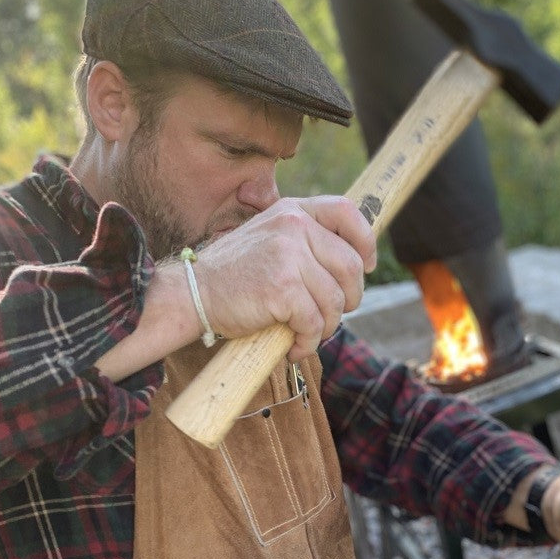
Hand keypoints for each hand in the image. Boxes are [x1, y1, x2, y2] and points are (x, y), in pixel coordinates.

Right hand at [195, 195, 376, 359]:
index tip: (367, 265)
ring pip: (336, 300)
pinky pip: (315, 323)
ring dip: (326, 326)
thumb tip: (353, 261)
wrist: (193, 293)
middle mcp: (293, 226)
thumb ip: (303, 240)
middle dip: (349, 299)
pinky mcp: (283, 288)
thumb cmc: (233, 274)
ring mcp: (288, 256)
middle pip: (350, 266)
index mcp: (292, 211)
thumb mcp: (269, 238)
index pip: (346, 211)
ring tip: (306, 334)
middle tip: (329, 316)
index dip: (365, 241)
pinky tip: (293, 348)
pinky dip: (308, 343)